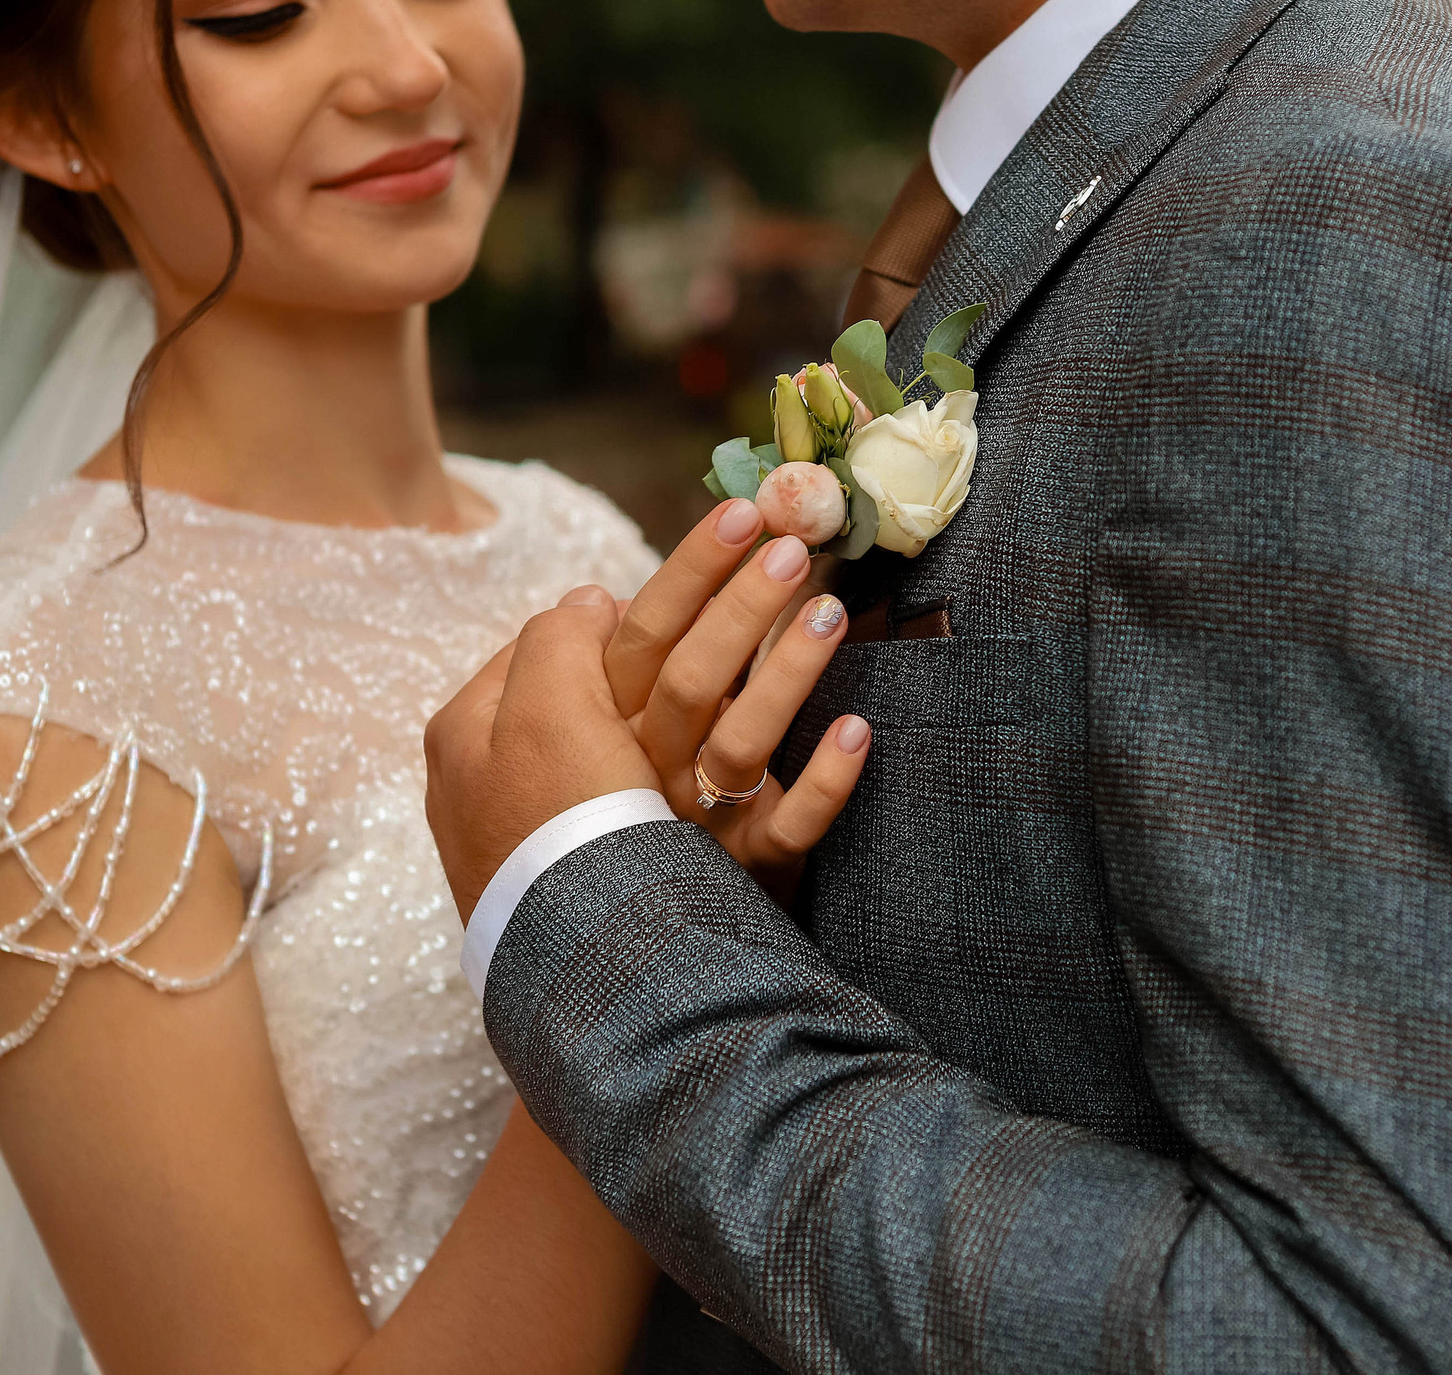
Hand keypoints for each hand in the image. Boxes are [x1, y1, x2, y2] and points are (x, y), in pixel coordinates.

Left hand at [424, 591, 659, 921]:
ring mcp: (501, 835)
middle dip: (612, 686)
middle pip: (555, 701)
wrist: (583, 959)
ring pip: (576, 755)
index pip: (537, 645)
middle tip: (676, 690)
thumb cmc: (561, 823)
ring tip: (681, 746)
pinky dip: (626, 797)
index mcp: (457, 729)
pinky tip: (660, 803)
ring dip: (626, 741)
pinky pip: (591, 814)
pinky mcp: (542, 882)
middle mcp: (465, 781)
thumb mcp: (552, 705)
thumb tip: (584, 600)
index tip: (663, 634)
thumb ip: (559, 636)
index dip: (604, 630)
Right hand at [605, 500, 872, 904]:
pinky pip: (788, 828)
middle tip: (792, 546)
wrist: (618, 939)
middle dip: (741, 606)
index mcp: (608, 725)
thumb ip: (601, 668)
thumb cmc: (616, 806)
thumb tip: (597, 596)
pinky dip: (823, 781)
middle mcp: (648, 770)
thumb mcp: (591, 734)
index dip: (692, 571)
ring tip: (831, 612)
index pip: (645, 633)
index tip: (742, 512)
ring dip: (787, 675)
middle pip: (690, 678)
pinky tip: (859, 730)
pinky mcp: (746, 870)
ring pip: (740, 744)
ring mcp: (696, 822)